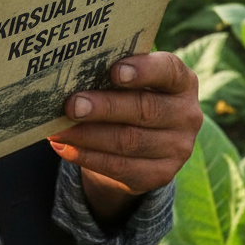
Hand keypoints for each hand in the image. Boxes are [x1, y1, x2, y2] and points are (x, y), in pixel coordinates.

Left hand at [48, 53, 201, 223]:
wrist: (141, 140)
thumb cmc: (129, 94)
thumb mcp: (131, 79)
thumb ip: (112, 72)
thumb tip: (71, 74)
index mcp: (181, 81)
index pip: (168, 71)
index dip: (143, 70)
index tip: (114, 70)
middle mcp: (187, 115)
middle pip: (143, 109)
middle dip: (103, 107)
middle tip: (71, 105)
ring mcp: (178, 148)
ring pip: (128, 141)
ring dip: (87, 135)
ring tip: (58, 128)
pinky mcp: (161, 175)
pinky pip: (121, 167)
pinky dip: (88, 157)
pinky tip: (65, 147)